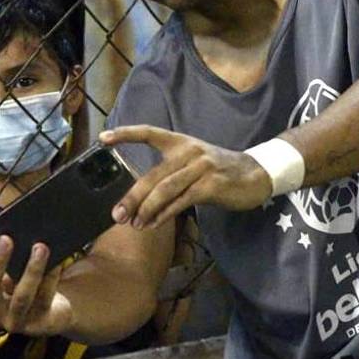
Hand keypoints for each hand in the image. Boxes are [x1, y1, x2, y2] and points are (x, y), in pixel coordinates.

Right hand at [0, 234, 72, 335]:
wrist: (56, 311)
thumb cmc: (29, 284)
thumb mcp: (15, 271)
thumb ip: (10, 255)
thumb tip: (13, 223)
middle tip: (6, 239)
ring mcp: (17, 321)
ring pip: (21, 296)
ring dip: (31, 271)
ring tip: (40, 247)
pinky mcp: (39, 324)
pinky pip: (45, 299)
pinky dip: (50, 279)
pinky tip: (57, 262)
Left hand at [99, 125, 272, 228]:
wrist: (255, 175)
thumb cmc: (219, 171)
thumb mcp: (194, 163)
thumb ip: (170, 174)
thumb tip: (141, 198)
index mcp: (180, 142)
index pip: (149, 133)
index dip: (126, 134)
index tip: (103, 138)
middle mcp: (188, 151)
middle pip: (151, 175)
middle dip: (131, 198)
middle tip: (117, 215)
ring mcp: (200, 167)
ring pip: (164, 190)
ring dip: (145, 210)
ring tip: (134, 224)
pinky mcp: (210, 185)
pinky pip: (181, 201)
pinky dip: (164, 215)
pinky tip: (154, 224)